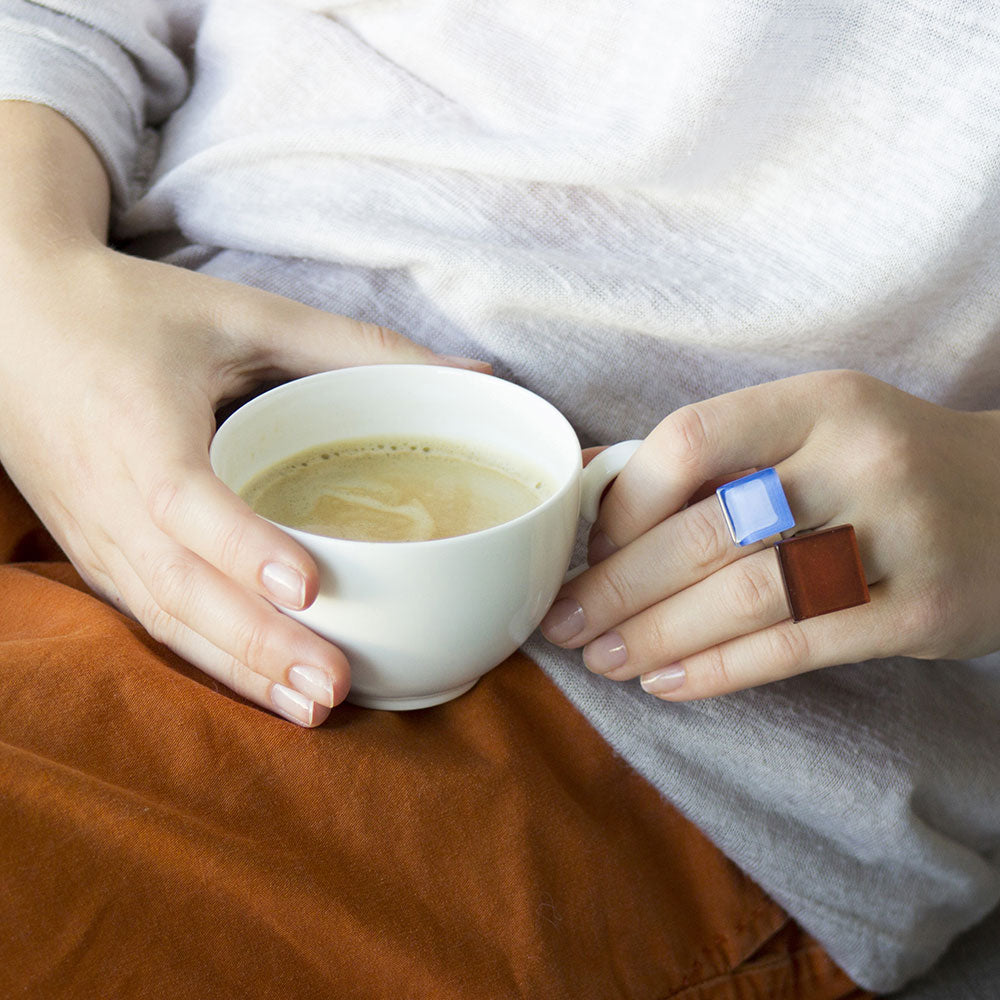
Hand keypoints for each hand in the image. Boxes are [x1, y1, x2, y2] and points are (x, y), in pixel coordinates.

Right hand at [0, 242, 486, 725]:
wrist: (13, 319)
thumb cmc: (130, 313)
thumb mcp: (243, 314)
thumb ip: (355, 346)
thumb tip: (471, 373)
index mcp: (139, 429)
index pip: (188, 503)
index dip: (245, 548)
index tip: (310, 586)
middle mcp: (110, 499)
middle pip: (183, 589)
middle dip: (262, 645)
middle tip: (338, 686)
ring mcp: (97, 538)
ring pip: (169, 621)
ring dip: (240, 670)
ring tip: (313, 710)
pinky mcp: (99, 555)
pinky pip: (155, 619)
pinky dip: (210, 658)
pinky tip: (265, 687)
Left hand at [541, 371, 999, 699]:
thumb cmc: (882, 467)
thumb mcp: (809, 430)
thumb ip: (710, 456)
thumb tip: (587, 482)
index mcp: (820, 402)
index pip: (692, 438)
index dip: (625, 500)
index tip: (589, 545)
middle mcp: (860, 460)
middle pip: (709, 529)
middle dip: (617, 584)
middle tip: (563, 621)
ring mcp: (898, 536)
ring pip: (746, 596)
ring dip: (657, 635)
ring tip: (602, 659)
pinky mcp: (920, 611)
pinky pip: (795, 647)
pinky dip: (718, 670)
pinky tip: (665, 682)